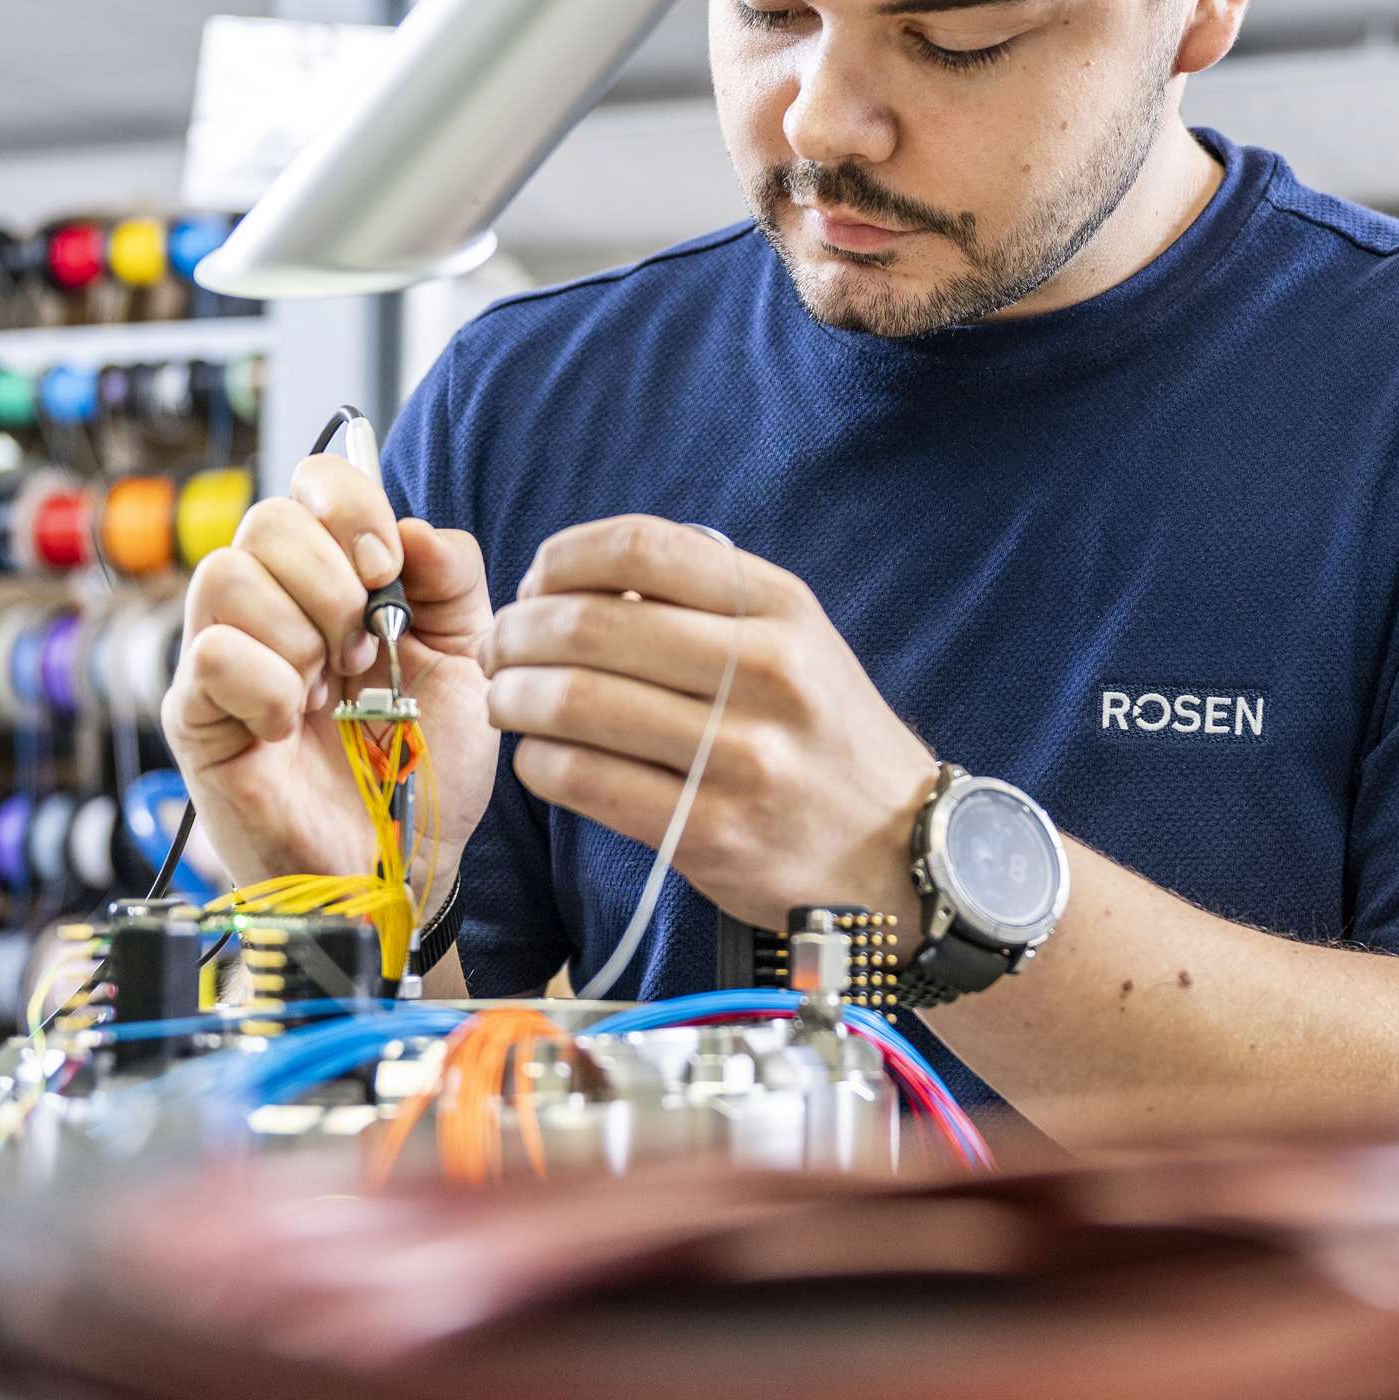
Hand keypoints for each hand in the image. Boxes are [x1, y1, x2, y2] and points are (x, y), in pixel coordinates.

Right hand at [164, 452, 495, 897]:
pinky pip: (210, 656)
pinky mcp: (194, 716)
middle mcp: (269, 605)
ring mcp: (224, 658)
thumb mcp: (469, 657)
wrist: (406, 861)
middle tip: (360, 648)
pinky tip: (291, 726)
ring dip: (298, 633)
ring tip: (325, 691)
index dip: (351, 507)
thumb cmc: (425, 761)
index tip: (387, 567)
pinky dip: (266, 687)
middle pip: (266, 521)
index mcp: (332, 578)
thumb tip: (411, 526)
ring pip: (226, 576)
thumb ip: (452, 579)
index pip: (313, 482)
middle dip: (331, 580)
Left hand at [479, 517, 934, 928]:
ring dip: (513, 696)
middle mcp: (764, 672)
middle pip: (589, 626)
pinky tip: (542, 757)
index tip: (536, 580)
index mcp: (782, 610)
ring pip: (572, 704)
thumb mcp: (797, 640)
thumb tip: (578, 578)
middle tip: (499, 647)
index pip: (642, 549)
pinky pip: (581, 780)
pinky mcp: (708, 831)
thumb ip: (706, 601)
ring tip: (508, 699)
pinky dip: (539, 762)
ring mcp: (738, 756)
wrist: (898, 850)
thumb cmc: (824, 736)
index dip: (563, 557)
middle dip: (517, 632)